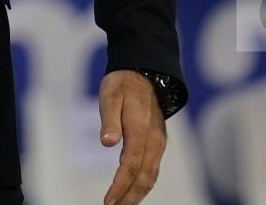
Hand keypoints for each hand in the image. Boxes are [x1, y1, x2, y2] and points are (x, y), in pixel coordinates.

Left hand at [99, 70, 166, 204]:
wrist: (144, 73)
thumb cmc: (122, 84)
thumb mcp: (110, 95)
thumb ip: (109, 119)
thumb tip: (107, 142)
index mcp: (141, 131)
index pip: (131, 165)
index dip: (120, 186)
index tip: (108, 201)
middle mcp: (154, 141)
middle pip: (143, 177)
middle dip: (129, 197)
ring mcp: (158, 143)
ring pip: (150, 176)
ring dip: (137, 194)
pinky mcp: (157, 144)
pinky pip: (152, 169)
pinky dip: (143, 184)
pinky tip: (133, 191)